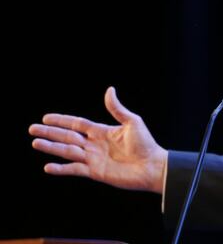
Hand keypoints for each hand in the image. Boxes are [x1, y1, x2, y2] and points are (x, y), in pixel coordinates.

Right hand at [29, 86, 166, 193]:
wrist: (152, 167)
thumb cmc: (146, 144)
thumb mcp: (132, 122)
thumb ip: (117, 109)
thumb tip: (109, 89)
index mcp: (102, 131)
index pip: (77, 124)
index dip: (62, 120)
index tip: (46, 117)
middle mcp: (95, 144)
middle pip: (67, 137)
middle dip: (50, 132)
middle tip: (32, 128)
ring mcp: (93, 158)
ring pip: (67, 151)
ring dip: (51, 147)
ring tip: (35, 142)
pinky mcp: (95, 172)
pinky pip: (74, 170)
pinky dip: (61, 169)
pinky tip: (47, 166)